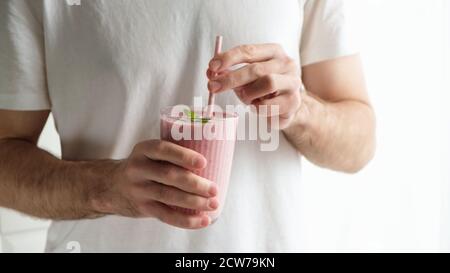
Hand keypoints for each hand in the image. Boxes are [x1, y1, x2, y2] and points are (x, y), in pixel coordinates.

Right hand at [92, 140, 218, 228]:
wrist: (111, 186)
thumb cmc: (143, 166)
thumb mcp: (149, 153)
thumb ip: (172, 155)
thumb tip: (213, 159)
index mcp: (143, 150)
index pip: (163, 150)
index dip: (183, 156)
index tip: (203, 163)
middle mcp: (138, 169)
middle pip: (169, 176)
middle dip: (195, 184)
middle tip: (213, 189)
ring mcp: (139, 190)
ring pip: (169, 197)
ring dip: (194, 202)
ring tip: (213, 204)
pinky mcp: (143, 208)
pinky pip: (166, 216)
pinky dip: (187, 220)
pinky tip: (202, 220)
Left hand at [207, 43, 301, 128]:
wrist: (286, 106)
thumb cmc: (263, 88)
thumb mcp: (247, 76)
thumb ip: (231, 72)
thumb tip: (211, 72)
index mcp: (273, 51)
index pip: (249, 50)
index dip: (228, 58)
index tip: (212, 67)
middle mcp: (286, 63)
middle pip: (256, 69)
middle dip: (231, 79)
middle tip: (213, 87)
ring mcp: (292, 82)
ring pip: (267, 84)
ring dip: (248, 94)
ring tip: (245, 99)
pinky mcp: (293, 101)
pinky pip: (269, 105)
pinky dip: (256, 108)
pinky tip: (257, 107)